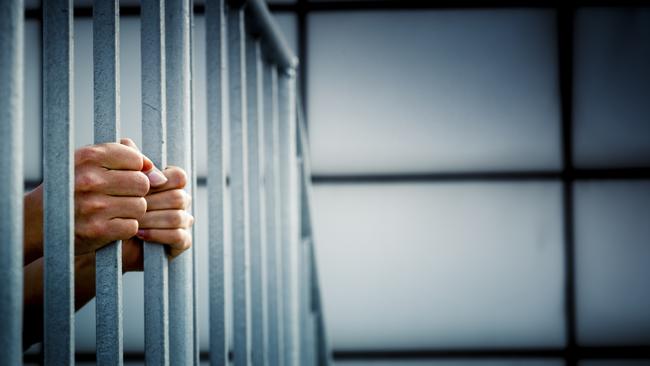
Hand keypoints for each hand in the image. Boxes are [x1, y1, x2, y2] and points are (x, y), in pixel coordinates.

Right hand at [74, 139, 167, 254]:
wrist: (38, 221)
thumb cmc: (72, 187)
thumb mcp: (88, 162)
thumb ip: (123, 156)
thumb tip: (158, 174)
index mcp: (88, 157)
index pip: (136, 159)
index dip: (136, 170)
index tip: (122, 177)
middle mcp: (90, 180)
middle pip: (142, 183)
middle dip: (137, 191)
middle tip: (120, 196)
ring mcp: (93, 207)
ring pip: (140, 206)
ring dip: (132, 210)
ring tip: (114, 210)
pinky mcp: (97, 231)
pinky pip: (132, 226)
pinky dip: (126, 227)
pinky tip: (110, 224)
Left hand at [122, 166, 193, 271]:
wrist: (109, 241)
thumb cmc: (114, 211)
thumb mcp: (121, 188)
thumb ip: (131, 171)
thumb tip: (139, 157)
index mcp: (171, 185)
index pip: (179, 177)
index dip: (162, 180)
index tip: (142, 186)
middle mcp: (181, 203)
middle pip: (177, 197)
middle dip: (151, 204)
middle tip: (129, 208)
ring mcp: (183, 222)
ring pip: (176, 217)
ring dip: (151, 220)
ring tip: (133, 222)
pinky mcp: (183, 242)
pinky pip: (177, 236)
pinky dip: (157, 234)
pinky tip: (140, 234)